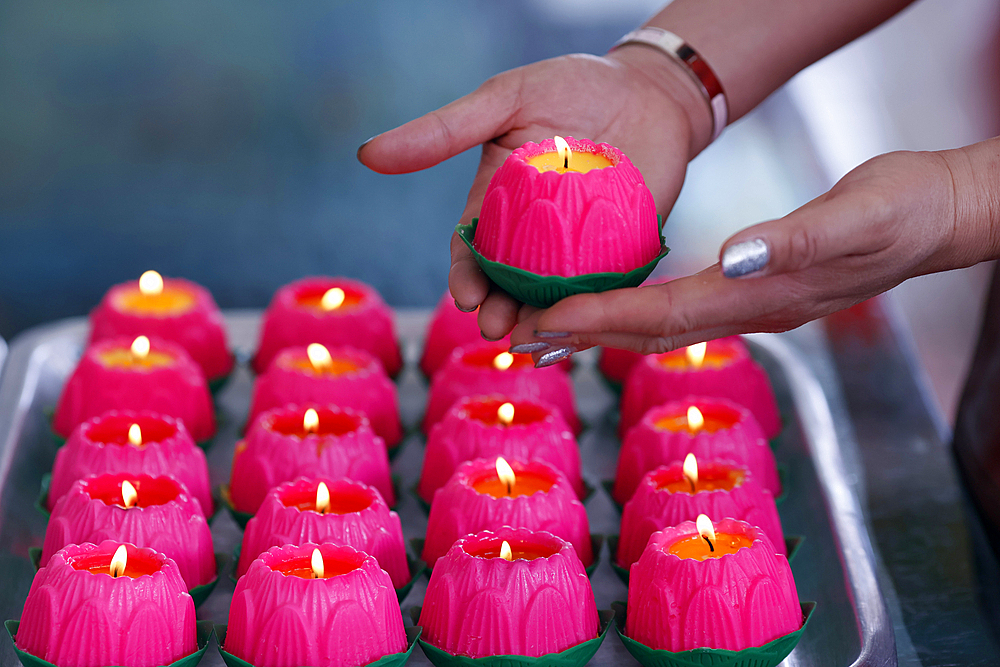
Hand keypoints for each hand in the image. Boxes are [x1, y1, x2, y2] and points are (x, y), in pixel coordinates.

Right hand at [357, 46, 712, 339]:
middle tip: (495, 330)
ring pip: (552, 296)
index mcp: (499, 201)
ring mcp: (578, 248)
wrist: (653, 89)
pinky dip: (593, 311)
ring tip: (535, 338)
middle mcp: (534, 233)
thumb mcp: (504, 99)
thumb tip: (366, 154)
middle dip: (498, 309)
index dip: (465, 275)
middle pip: (508, 282)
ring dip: (540, 320)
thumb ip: (442, 131)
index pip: (473, 249)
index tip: (465, 296)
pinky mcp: (622, 255)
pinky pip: (604, 290)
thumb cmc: (573, 85)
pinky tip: (587, 328)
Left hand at [509, 149, 966, 364]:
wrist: (940, 218)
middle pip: (651, 333)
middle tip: (521, 340)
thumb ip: (797, 241)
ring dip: (603, 330)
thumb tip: (733, 259)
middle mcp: (749, 310)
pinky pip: (681, 310)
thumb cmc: (904, 210)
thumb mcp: (858, 216)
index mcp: (762, 295)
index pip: (666, 314)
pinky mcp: (755, 288)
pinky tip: (612, 307)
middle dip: (585, 336)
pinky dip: (636, 313)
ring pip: (662, 327)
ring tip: (547, 333)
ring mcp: (752, 305)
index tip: (548, 320)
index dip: (604, 318)